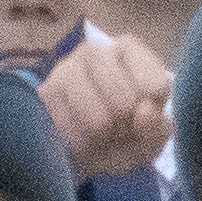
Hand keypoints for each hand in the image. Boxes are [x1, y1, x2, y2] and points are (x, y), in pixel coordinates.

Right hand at [41, 29, 170, 181]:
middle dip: (124, 129)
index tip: (145, 117)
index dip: (153, 113)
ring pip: (97, 121)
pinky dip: (79, 146)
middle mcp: (95, 51)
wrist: (80, 150)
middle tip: (118, 131)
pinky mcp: (44, 95)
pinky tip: (78, 141)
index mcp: (129, 50)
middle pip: (124, 103)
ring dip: (102, 140)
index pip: (154, 85)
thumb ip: (157, 126)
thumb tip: (144, 113)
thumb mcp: (150, 135)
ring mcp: (64, 70)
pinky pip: (71, 133)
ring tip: (99, 137)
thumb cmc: (122, 134)